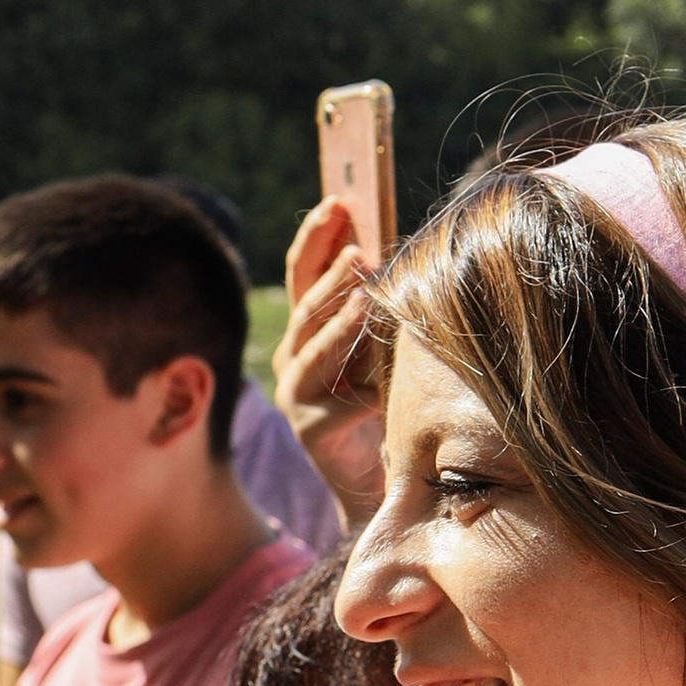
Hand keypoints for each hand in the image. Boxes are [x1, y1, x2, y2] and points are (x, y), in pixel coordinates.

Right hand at [275, 199, 385, 530]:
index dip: (317, 236)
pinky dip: (367, 385)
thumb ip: (375, 307)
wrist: (383, 484)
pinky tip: (388, 372)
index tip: (338, 201)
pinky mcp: (311, 430)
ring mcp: (296, 394)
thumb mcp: (380, 348)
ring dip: (341, 318)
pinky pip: (342, 400)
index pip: (302, 272)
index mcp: (306, 331)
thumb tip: (393, 247)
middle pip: (308, 305)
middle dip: (333, 273)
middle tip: (358, 246)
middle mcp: (293, 359)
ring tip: (367, 292)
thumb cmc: (389, 406)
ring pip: (316, 347)